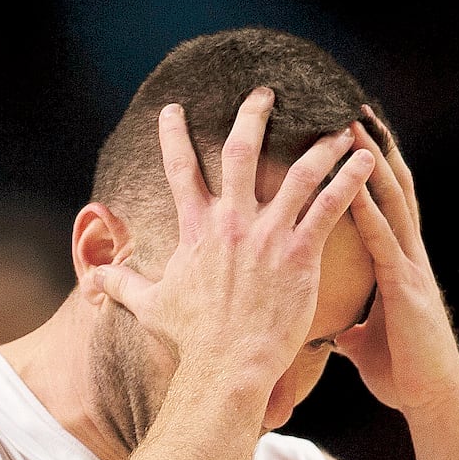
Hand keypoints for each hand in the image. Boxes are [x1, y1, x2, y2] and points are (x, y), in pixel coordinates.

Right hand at [92, 89, 375, 394]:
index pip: (180, 171)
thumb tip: (92, 276)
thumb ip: (123, 283)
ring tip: (338, 126)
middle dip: (253, 115)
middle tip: (266, 92)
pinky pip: (329, 205)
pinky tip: (366, 159)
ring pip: (298, 173)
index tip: (172, 109)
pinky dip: (350, 179)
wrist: (225, 366)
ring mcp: (268, 236)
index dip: (173, 136)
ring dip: (319, 145)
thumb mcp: (149, 307)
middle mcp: (232, 223)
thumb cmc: (190, 340)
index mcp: (197, 231)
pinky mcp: (300, 253)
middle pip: (242, 151)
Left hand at [336, 118, 458, 418]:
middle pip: (390, 188)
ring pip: (392, 203)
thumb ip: (348, 320)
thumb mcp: (363, 338)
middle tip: (353, 107)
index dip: (367, 167)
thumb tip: (327, 323)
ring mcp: (409, 267)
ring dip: (372, 164)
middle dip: (373, 147)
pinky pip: (384, 243)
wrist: (430, 398)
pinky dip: (368, 213)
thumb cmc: (400, 370)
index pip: (382, 202)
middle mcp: (406, 255)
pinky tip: (352, 188)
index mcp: (396, 262)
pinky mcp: (406, 288)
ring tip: (354, 127)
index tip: (349, 133)